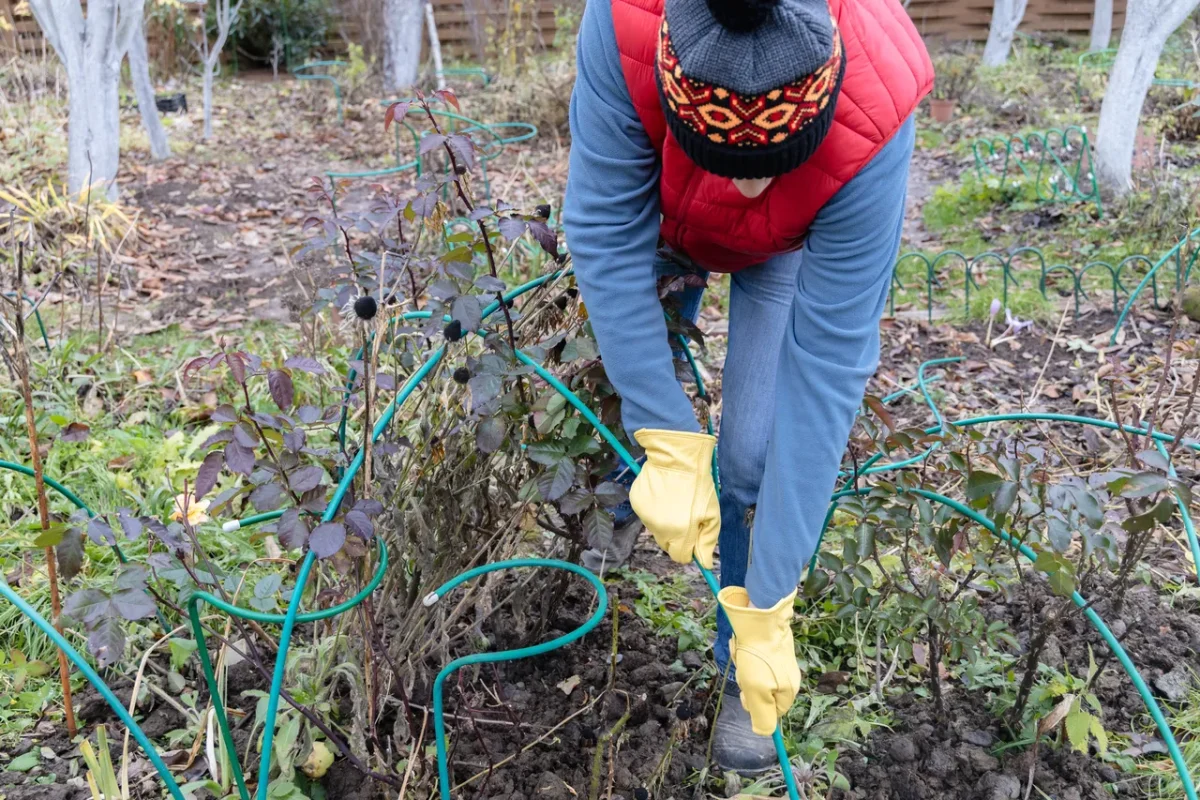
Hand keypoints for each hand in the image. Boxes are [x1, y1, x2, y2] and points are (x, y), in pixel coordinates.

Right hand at [628, 429, 718, 568]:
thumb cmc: (698, 484)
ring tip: (675, 501)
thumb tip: (705, 563)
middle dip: (677, 537)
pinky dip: (655, 509)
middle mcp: (659, 528)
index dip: (688, 550)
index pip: (680, 557)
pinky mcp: (636, 503)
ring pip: (657, 529)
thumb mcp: (712, 514)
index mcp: (679, 532)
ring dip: (666, 522)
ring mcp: (645, 515)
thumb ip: (707, 541)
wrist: (676, 457)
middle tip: (686, 516)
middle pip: (667, 545)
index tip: (693, 538)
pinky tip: (664, 494)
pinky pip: (647, 515)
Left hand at [718, 587, 799, 735]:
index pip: (771, 711)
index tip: (747, 689)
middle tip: (744, 667)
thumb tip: (764, 733)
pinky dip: (745, 651)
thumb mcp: (757, 691)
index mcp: (789, 690)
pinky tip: (743, 642)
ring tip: (742, 652)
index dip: (755, 703)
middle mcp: (788, 676)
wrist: (761, 616)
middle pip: (761, 691)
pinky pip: (754, 656)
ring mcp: (781, 660)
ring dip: (743, 664)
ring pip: (755, 673)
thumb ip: (762, 715)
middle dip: (747, 681)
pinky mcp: (772, 645)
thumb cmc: (758, 656)